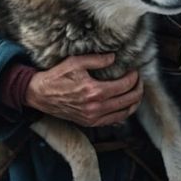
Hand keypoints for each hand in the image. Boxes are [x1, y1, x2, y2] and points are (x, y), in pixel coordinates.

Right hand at [25, 54, 140, 127]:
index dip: (134, 78)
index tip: (135, 71)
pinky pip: (112, 121)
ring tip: (136, 94)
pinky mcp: (89, 123)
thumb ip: (97, 60)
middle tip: (139, 82)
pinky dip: (122, 114)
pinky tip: (124, 107)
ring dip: (134, 104)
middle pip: (128, 101)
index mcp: (94, 91)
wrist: (40, 95)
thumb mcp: (76, 62)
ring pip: (123, 114)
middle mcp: (96, 107)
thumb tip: (114, 58)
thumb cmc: (56, 77)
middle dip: (138, 90)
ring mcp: (93, 118)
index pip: (124, 85)